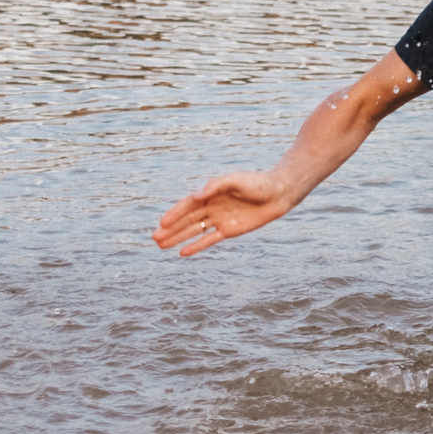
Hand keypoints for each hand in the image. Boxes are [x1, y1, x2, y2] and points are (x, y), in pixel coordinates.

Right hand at [153, 171, 292, 256]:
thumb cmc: (258, 183)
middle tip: (154, 239)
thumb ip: (216, 186)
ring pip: (194, 231)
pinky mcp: (229, 230)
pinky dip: (196, 246)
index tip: (161, 224)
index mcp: (211, 193)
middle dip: (170, 229)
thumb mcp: (236, 180)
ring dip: (178, 238)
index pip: (187, 205)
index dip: (174, 214)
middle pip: (187, 220)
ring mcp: (220, 219)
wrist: (279, 194)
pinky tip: (182, 253)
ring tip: (161, 246)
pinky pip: (209, 240)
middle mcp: (212, 206)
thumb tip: (196, 195)